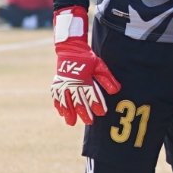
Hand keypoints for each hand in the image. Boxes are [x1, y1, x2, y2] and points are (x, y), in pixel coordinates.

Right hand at [49, 7, 119, 125]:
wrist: (70, 49)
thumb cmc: (88, 59)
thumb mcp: (100, 66)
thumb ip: (107, 79)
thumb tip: (116, 91)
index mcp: (84, 78)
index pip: (91, 94)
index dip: (97, 104)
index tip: (101, 113)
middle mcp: (72, 82)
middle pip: (78, 101)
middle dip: (84, 112)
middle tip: (89, 122)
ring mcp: (63, 83)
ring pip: (65, 101)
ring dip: (68, 112)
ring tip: (71, 123)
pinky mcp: (57, 83)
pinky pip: (56, 96)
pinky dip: (58, 105)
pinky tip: (61, 113)